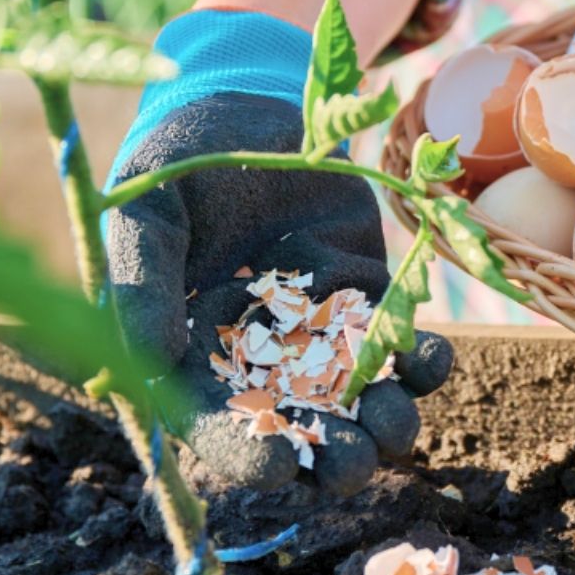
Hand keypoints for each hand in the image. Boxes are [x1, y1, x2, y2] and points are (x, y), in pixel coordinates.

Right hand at [106, 11, 452, 496]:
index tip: (277, 468)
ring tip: (395, 419)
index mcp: (198, 361)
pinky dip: (424, 364)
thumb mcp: (145, 215)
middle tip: (355, 458)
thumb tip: (150, 366)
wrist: (248, 107)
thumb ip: (142, 287)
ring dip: (388, 423)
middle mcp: (266, 362)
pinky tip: (431, 356)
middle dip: (334, 459)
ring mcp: (325, 335)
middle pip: (305, 438)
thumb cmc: (176, 162)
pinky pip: (404, 349)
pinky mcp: (371, 300)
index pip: (222, 432)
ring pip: (363, 405)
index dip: (248, 459)